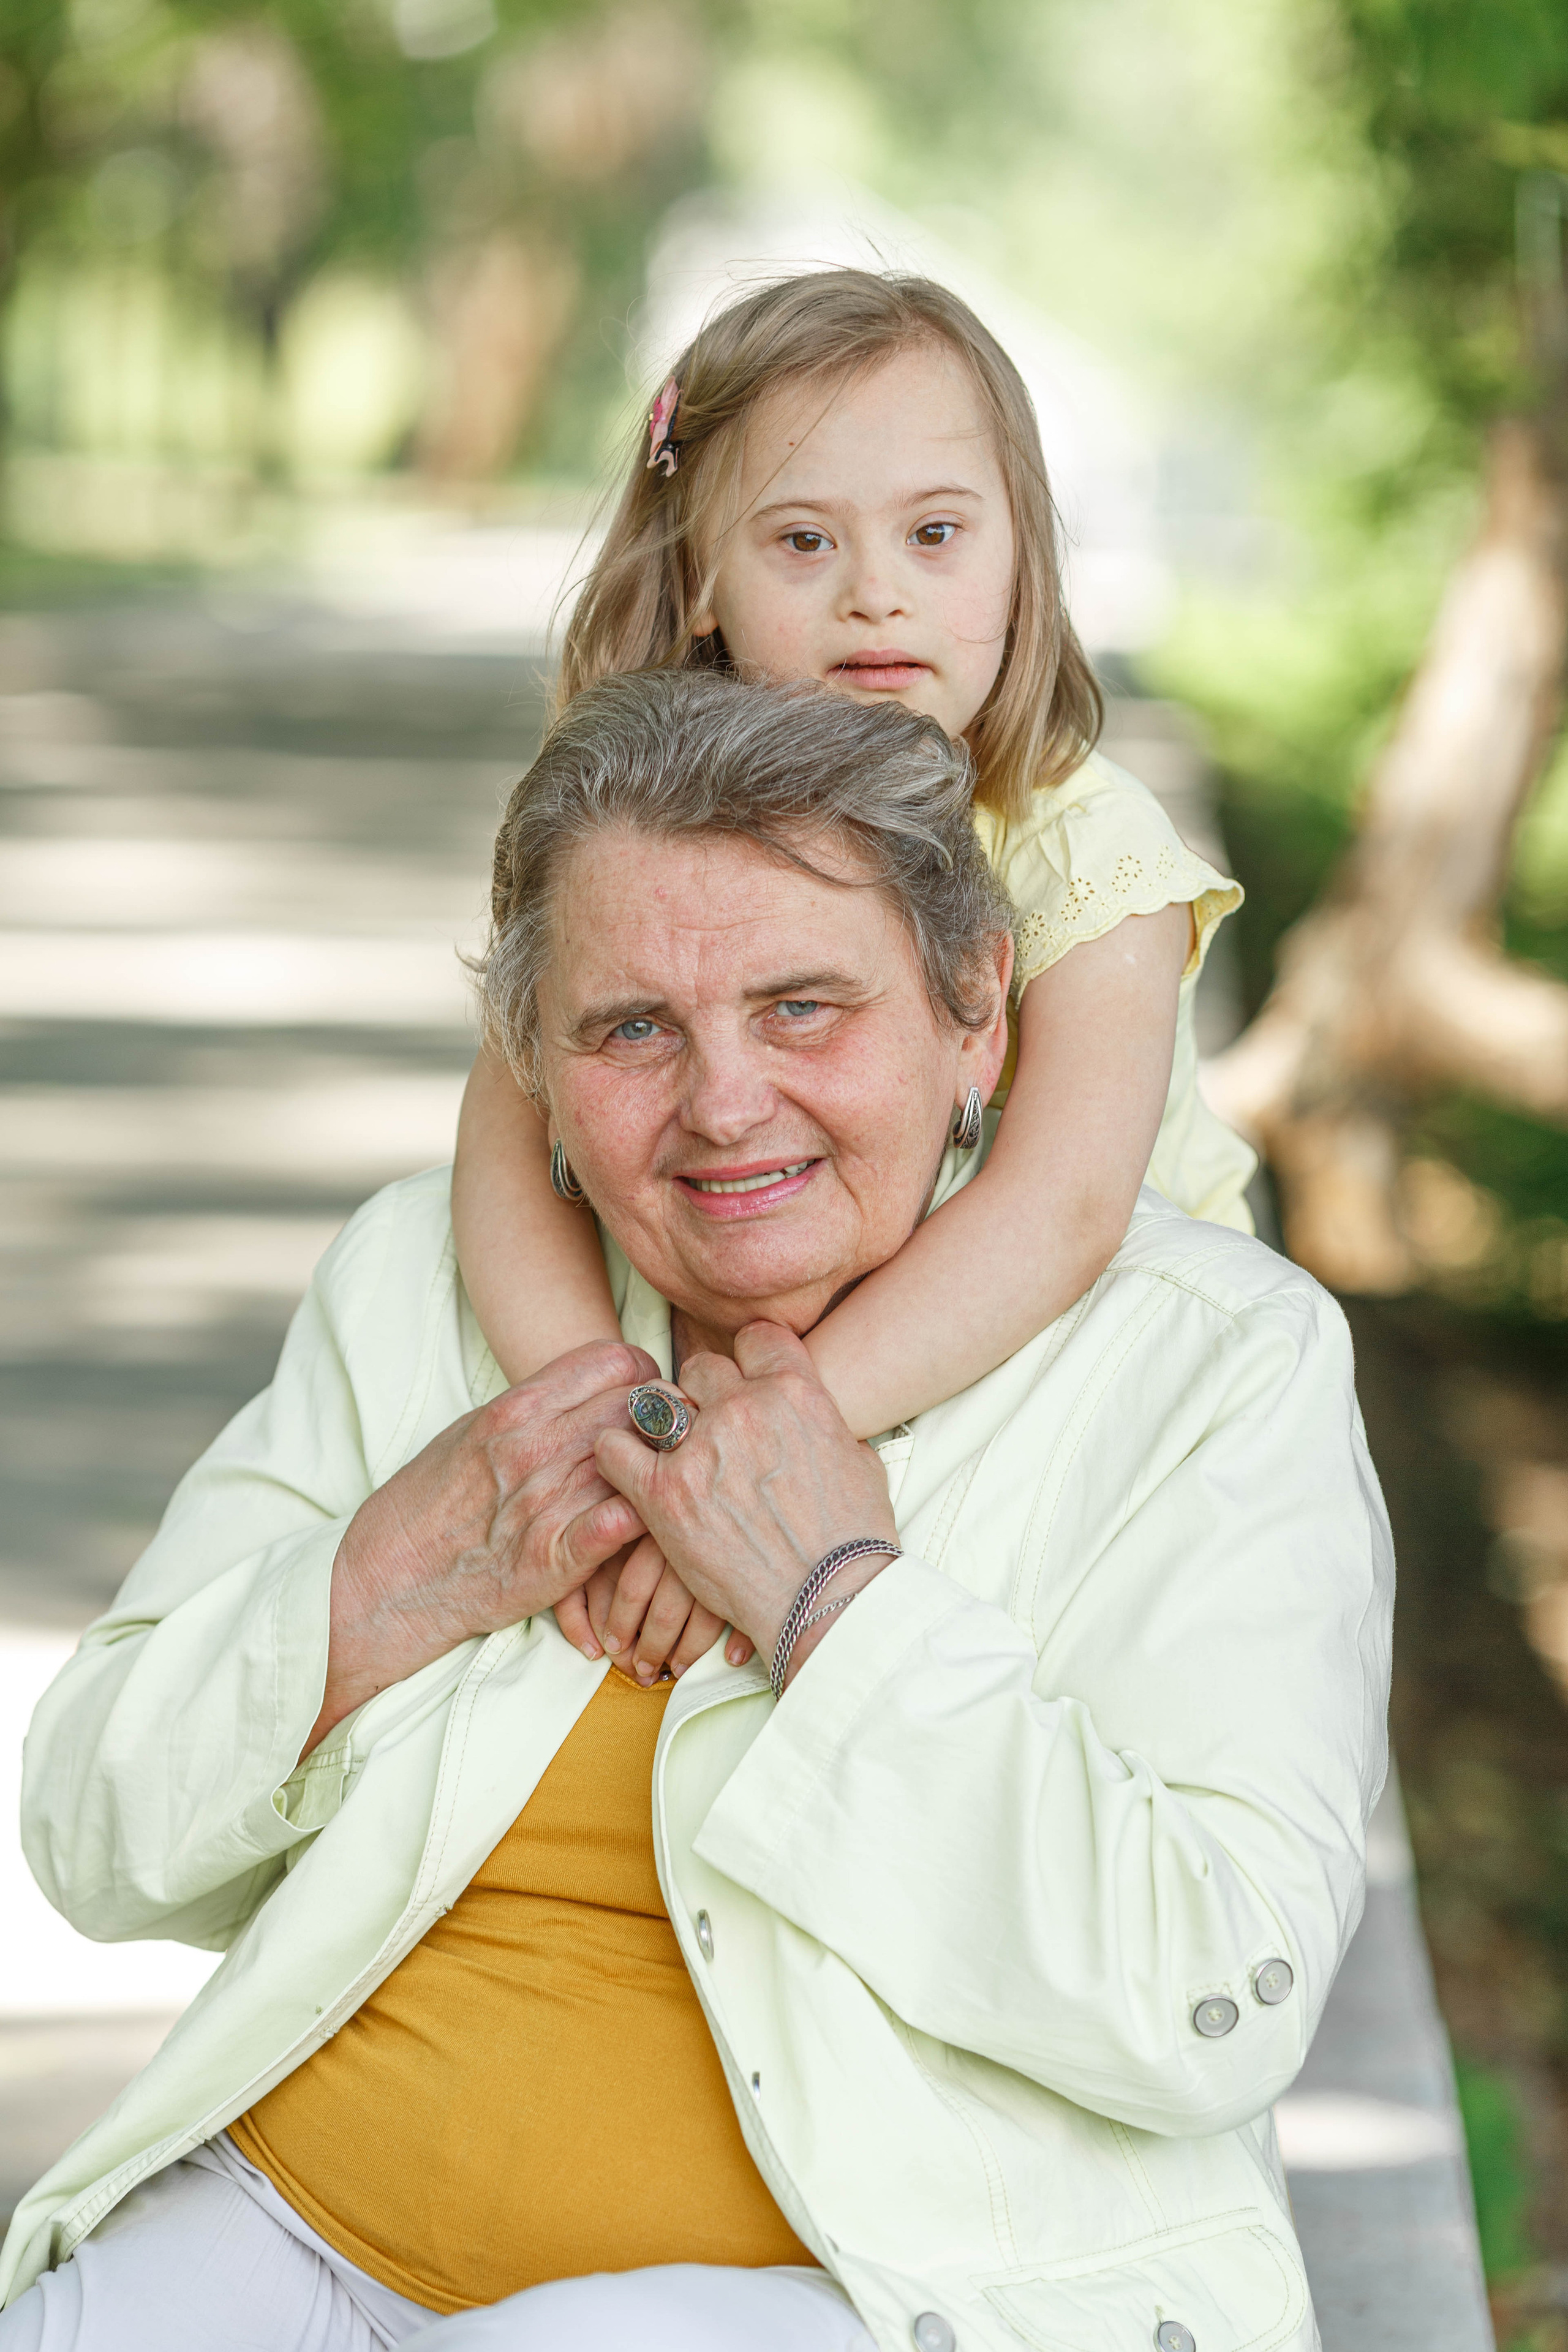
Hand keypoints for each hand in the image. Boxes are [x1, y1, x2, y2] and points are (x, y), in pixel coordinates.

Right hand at [306, 1341, 656, 1753]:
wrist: (387, 1577)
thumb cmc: (431, 1501)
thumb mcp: (474, 1429)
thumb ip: (536, 1404)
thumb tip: (591, 1380)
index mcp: (517, 1406)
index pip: (617, 1361)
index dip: (646, 1376)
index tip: (649, 1397)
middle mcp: (534, 1445)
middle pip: (640, 1405)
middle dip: (667, 1418)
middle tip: (671, 1441)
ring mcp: (545, 1501)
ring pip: (641, 1459)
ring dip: (663, 1470)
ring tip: (669, 1482)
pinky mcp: (553, 1558)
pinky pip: (620, 1524)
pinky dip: (645, 1518)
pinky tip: (651, 1521)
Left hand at [594, 1323, 897, 1681]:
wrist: (828, 1598)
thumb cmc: (851, 1538)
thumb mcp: (857, 1459)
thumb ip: (821, 1423)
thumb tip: (809, 1415)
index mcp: (795, 1391)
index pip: (755, 1337)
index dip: (748, 1359)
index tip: (743, 1379)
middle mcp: (744, 1408)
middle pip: (701, 1368)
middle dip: (704, 1394)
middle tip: (708, 1427)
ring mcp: (700, 1448)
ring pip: (655, 1402)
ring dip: (660, 1422)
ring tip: (668, 1450)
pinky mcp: (663, 1493)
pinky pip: (615, 1448)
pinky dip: (616, 1454)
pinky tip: (627, 1469)